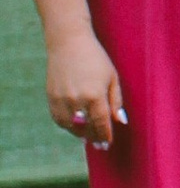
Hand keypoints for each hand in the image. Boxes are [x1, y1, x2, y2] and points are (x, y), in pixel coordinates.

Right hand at [44, 33, 123, 150]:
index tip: (108, 144)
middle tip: (100, 144)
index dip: (105, 136)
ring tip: (88, 135)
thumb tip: (120, 122)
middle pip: (86, 128)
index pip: (101, 124)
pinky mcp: (51, 97)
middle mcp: (76, 100)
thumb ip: (116, 101)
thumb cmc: (96, 59)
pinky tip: (75, 124)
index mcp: (94, 95)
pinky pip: (58, 119)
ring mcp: (61, 99)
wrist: (68, 43)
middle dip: (94, 137)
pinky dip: (67, 125)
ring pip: (70, 126)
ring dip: (80, 133)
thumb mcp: (112, 77)